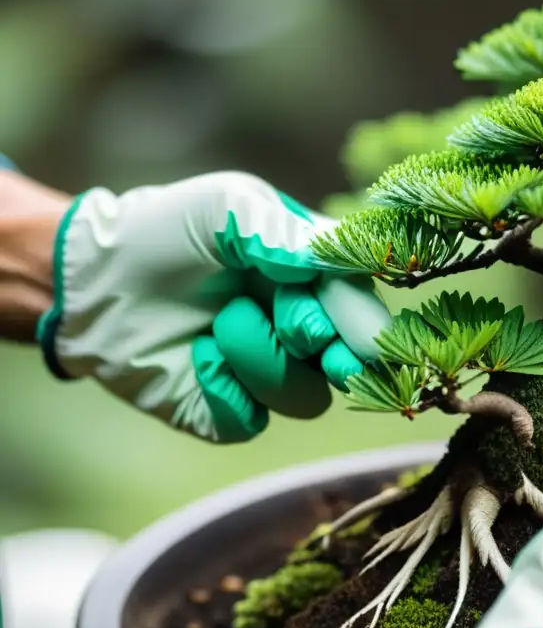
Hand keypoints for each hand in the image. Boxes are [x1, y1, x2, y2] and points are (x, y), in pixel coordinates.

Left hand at [36, 171, 391, 442]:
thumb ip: (282, 232)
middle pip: (351, 366)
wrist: (94, 277)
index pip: (364, 312)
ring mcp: (270, 376)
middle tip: (299, 331)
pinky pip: (249, 420)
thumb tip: (329, 262)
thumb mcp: (226, 207)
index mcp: (318, 284)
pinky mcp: (230, 411)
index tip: (343, 314)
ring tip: (222, 320)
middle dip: (332, 352)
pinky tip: (198, 355)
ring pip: (304, 397)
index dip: (359, 320)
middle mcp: (305, 335)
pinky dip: (223, 388)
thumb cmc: (167, 231)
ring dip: (262, 357)